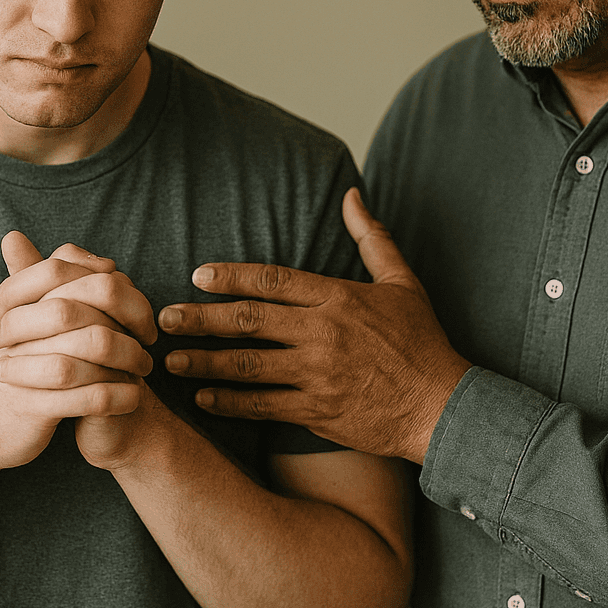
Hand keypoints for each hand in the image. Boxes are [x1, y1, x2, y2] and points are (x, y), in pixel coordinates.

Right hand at [0, 234, 154, 472]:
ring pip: (89, 349)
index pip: (60, 269)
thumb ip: (54, 287)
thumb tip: (93, 256)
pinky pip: (89, 397)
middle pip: (78, 305)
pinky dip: (119, 395)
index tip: (133, 300)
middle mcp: (12, 329)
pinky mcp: (32, 408)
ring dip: (128, 357)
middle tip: (147, 337)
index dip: (107, 281)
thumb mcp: (27, 321)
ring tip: (144, 368)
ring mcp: (21, 368)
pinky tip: (136, 397)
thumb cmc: (16, 366)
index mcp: (12, 303)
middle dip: (123, 318)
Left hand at [158, 188, 471, 463]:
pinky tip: (203, 400)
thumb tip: (352, 194)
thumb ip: (372, 237)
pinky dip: (229, 403)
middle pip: (249, 321)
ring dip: (204, 363)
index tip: (198, 275)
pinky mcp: (317, 412)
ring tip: (170, 360)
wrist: (443, 407)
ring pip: (247, 366)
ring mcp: (318, 375)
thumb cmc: (423, 343)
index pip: (274, 280)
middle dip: (201, 319)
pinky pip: (263, 406)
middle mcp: (324, 334)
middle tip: (164, 317)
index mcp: (340, 298)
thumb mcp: (403, 282)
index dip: (232, 277)